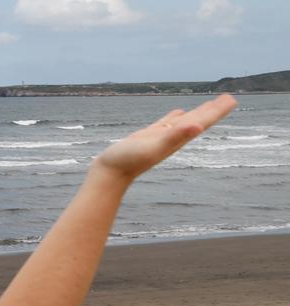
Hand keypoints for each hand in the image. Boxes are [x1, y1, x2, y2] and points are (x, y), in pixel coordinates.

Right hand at [93, 94, 236, 181]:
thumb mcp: (153, 147)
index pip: (202, 121)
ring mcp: (160, 137)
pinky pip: (166, 123)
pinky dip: (174, 117)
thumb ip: (175, 136)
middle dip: (212, 110)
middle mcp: (173, 138)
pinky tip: (177, 114)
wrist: (109, 173)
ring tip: (208, 104)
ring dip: (197, 113)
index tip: (232, 100)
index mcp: (177, 138)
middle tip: (228, 98)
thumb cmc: (129, 161)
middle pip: (197, 120)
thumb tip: (198, 127)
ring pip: (183, 121)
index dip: (217, 111)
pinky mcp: (148, 136)